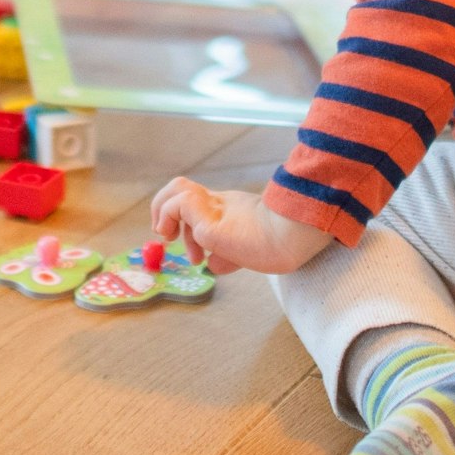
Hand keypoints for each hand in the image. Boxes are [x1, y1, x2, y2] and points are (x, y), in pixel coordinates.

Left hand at [150, 178, 332, 274]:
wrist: (292, 239)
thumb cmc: (279, 247)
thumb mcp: (247, 252)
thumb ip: (227, 256)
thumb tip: (212, 264)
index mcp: (231, 211)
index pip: (199, 204)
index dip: (184, 222)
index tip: (194, 253)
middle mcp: (221, 204)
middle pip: (183, 190)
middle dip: (166, 210)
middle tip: (171, 238)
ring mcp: (215, 209)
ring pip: (177, 189)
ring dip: (162, 209)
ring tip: (167, 233)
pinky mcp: (209, 219)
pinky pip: (178, 205)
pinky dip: (169, 217)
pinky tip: (175, 235)